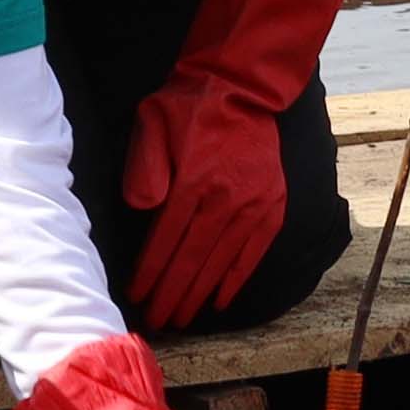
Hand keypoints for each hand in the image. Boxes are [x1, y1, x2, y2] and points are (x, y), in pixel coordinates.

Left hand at [122, 0, 366, 328]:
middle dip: (172, 293)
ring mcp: (254, 205)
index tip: (136, 296)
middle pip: (193, 258)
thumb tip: (143, 211)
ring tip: (180, 317)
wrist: (240, 89)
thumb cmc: (187, 108)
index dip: (151, 272)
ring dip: (198, 294)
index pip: (166, 239)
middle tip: (156, 320)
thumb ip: (144, 169)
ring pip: (221, 261)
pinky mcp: (272, 207)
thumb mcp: (152, 125)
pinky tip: (218, 300)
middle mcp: (227, 198)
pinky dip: (235, 279)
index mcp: (195, 180)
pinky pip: (252, 253)